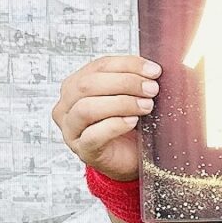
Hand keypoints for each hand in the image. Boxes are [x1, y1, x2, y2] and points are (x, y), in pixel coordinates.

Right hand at [52, 54, 159, 181]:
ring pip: (86, 108)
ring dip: (121, 103)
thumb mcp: (131, 95)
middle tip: (152, 89)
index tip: (153, 70)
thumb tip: (152, 69)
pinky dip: (115, 125)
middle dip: (125, 83)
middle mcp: (67, 105)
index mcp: (76, 85)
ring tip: (146, 106)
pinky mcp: (82, 149)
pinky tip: (132, 121)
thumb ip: (134, 79)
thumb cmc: (129, 124)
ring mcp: (71, 129)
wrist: (130, 157)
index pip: (99, 66)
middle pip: (88, 85)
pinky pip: (92, 135)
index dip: (128, 65)